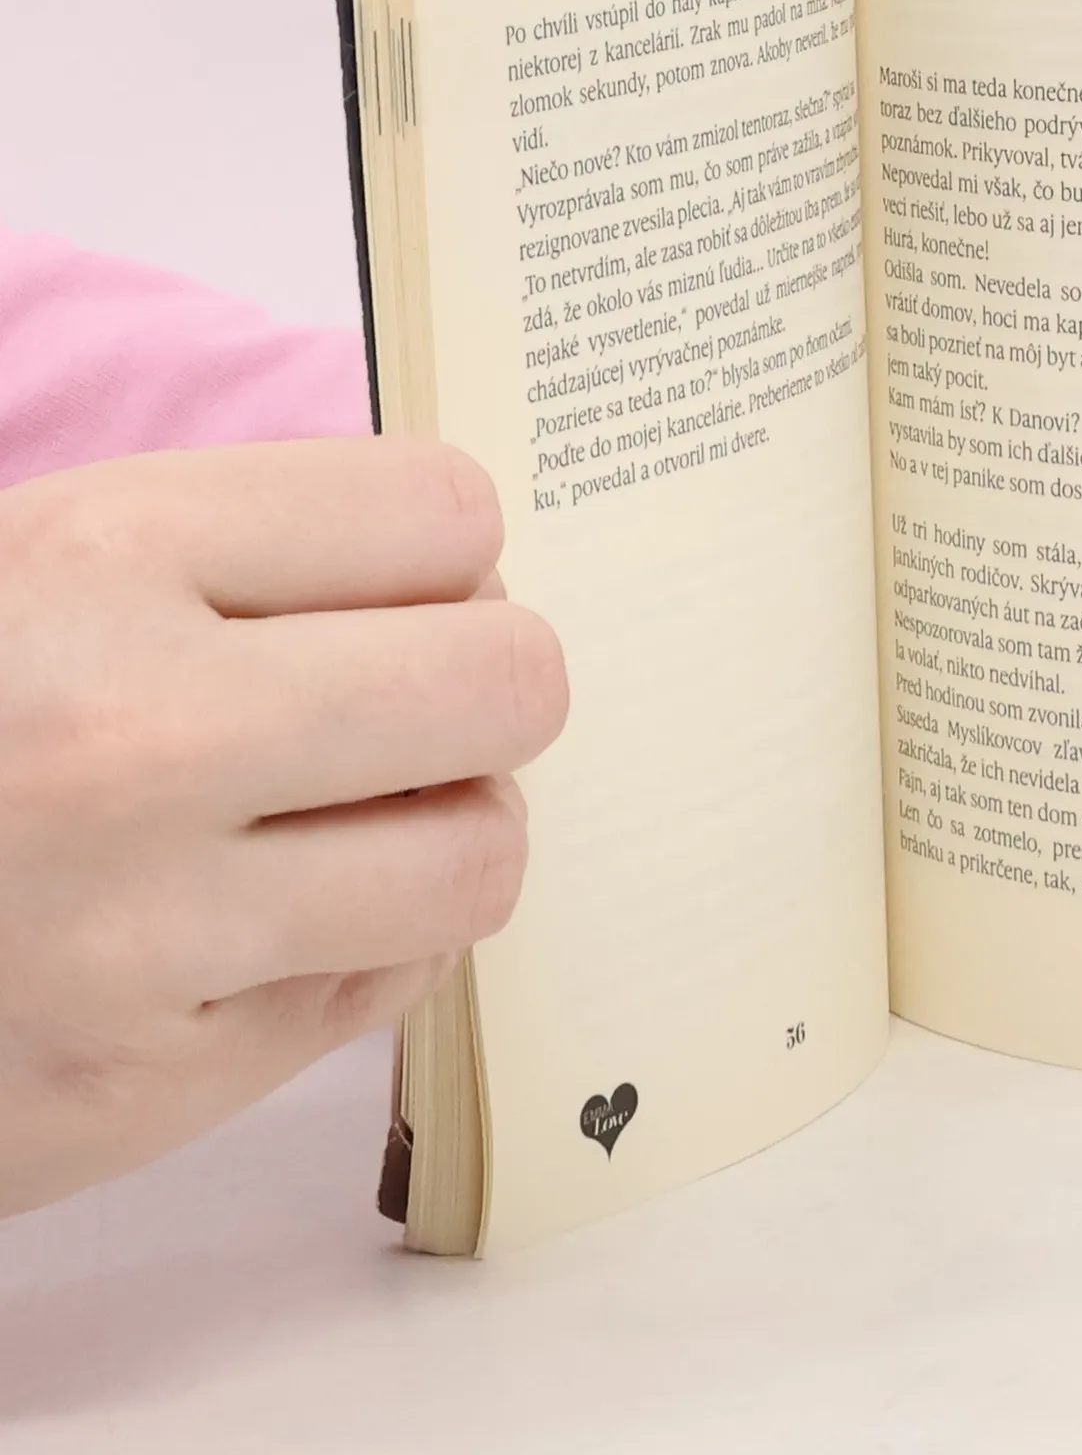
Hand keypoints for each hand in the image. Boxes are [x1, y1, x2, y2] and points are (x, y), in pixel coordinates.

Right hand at [0, 439, 567, 1216]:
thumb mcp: (32, 572)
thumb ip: (236, 559)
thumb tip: (469, 584)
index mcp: (92, 561)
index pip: (443, 514)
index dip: (447, 557)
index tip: (405, 594)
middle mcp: (128, 741)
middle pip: (509, 683)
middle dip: (482, 691)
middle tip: (410, 712)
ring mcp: (141, 935)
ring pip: (481, 856)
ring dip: (446, 832)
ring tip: (358, 823)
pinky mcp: (144, 1091)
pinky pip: (389, 986)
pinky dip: (366, 946)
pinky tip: (269, 924)